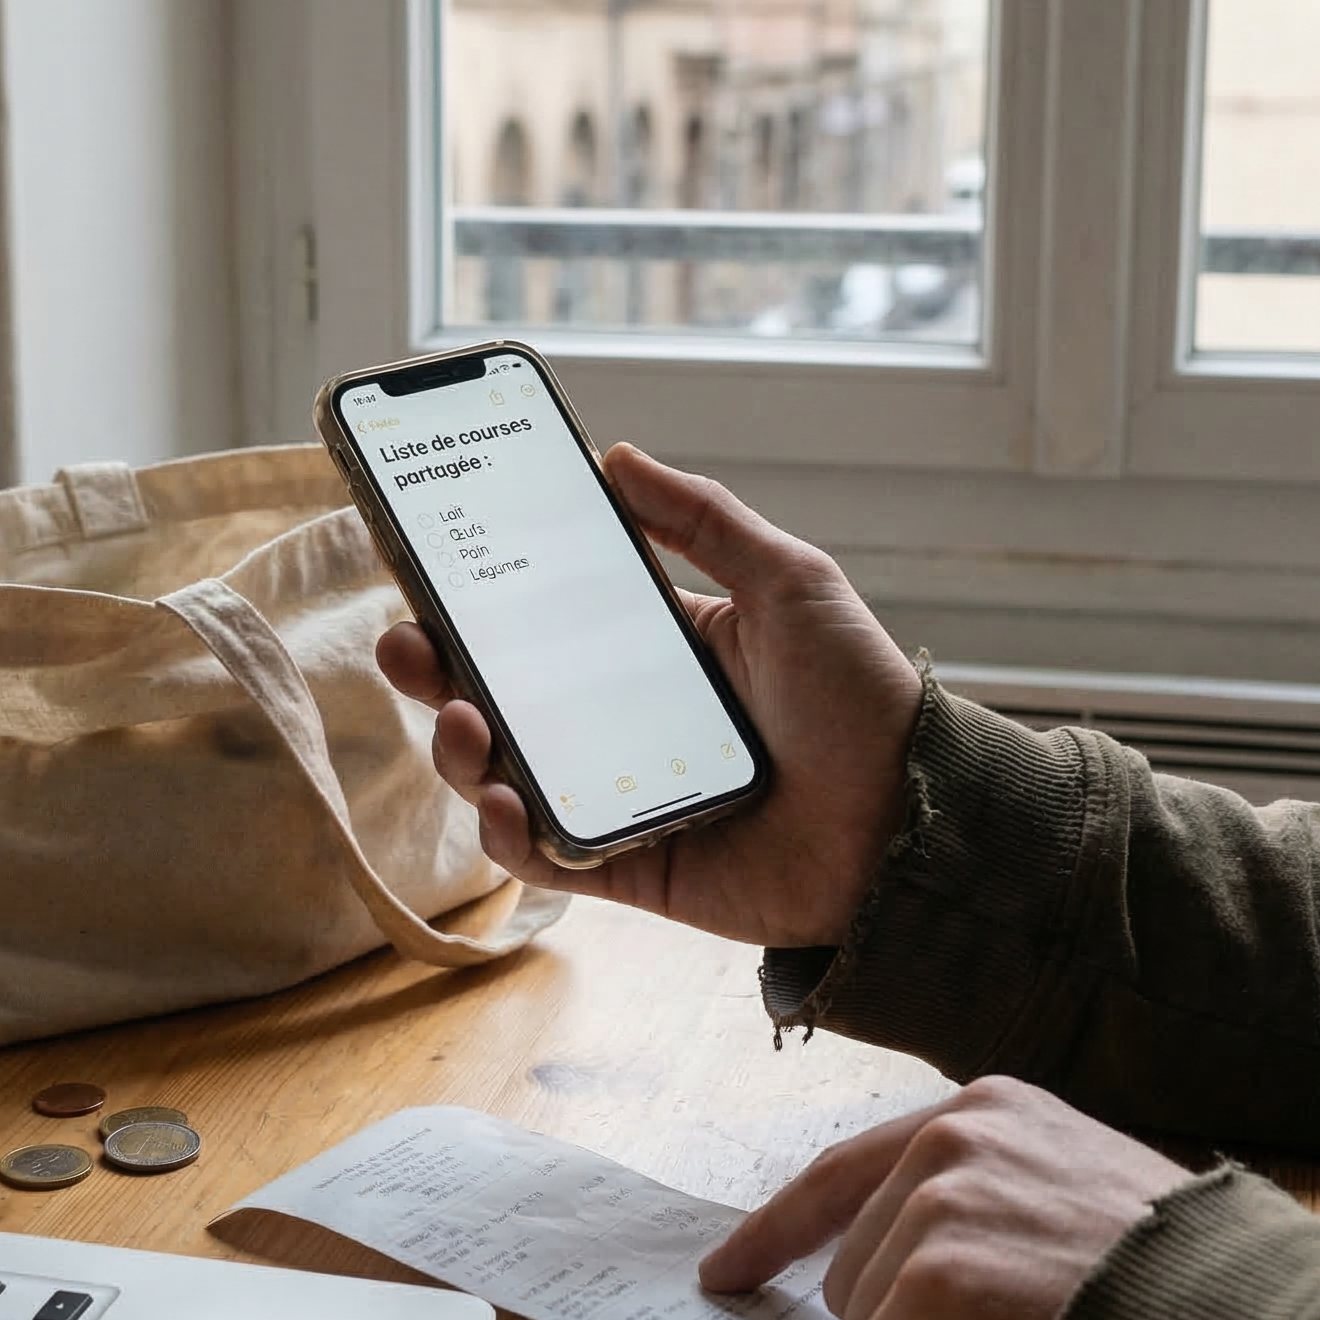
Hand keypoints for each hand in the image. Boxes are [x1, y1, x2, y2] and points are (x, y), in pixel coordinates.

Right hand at [375, 443, 922, 948]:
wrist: (911, 821)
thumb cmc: (861, 696)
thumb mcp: (789, 580)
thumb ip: (703, 519)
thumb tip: (616, 454)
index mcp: (651, 651)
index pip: (540, 618)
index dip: (475, 595)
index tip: (422, 556)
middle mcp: (620, 722)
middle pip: (499, 693)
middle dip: (436, 669)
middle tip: (408, 640)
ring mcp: (616, 795)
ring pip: (503, 772)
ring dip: (460, 745)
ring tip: (461, 719)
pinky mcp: (626, 866)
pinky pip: (543, 854)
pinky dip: (509, 832)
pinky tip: (506, 801)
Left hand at [698, 1078, 1188, 1319]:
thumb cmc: (1179, 1285)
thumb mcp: (1071, 1194)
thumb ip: (982, 1202)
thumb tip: (888, 1270)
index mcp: (985, 1107)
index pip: (843, 1169)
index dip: (778, 1230)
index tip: (729, 1270)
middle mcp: (949, 1135)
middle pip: (850, 1267)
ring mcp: (935, 1203)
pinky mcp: (927, 1281)